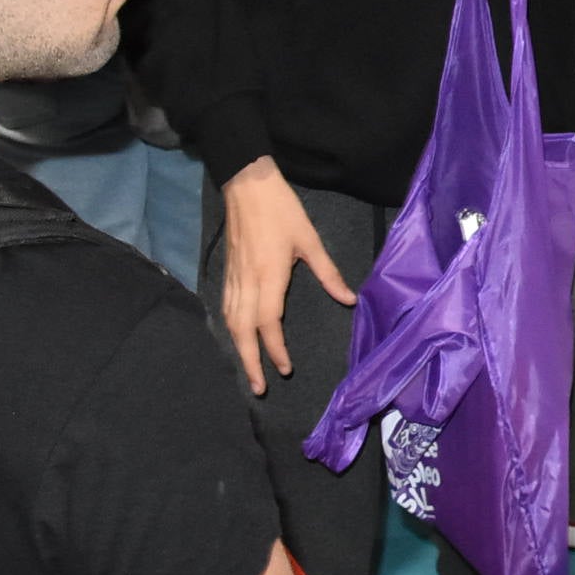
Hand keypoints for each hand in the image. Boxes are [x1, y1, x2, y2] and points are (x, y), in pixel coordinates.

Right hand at [219, 157, 354, 395]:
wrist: (247, 186)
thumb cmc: (282, 211)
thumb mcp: (311, 240)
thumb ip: (328, 273)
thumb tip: (348, 300)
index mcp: (269, 276)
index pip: (268, 323)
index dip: (275, 349)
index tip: (285, 369)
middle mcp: (247, 282)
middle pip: (242, 331)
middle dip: (250, 362)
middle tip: (259, 389)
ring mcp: (233, 278)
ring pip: (231, 322)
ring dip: (239, 350)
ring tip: (249, 372)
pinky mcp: (227, 273)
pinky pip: (226, 309)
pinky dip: (231, 330)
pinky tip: (237, 339)